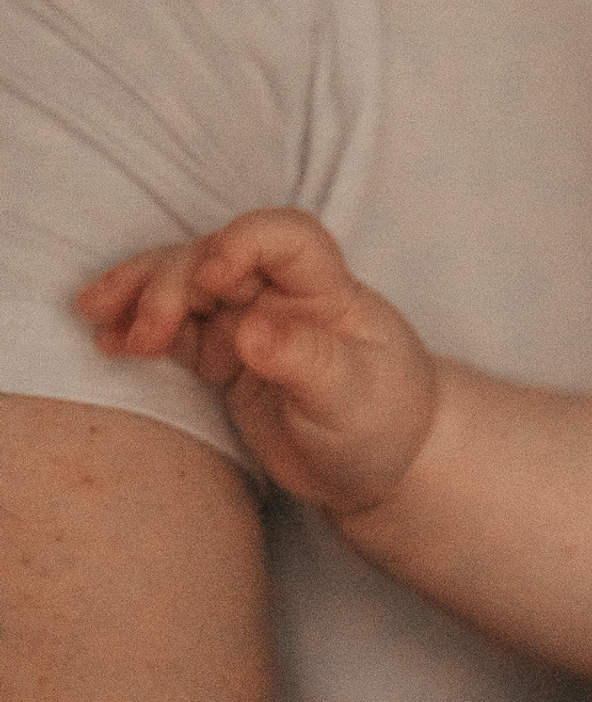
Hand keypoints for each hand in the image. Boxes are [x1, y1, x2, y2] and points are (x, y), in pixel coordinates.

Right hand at [79, 207, 435, 515]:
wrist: (378, 464)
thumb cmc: (382, 423)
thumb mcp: (352, 400)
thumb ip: (305, 360)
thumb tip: (250, 331)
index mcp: (327, 290)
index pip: (285, 237)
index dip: (241, 243)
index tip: (211, 280)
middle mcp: (282, 293)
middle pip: (213, 258)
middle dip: (170, 284)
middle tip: (145, 334)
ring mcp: (246, 319)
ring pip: (181, 285)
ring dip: (138, 295)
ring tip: (99, 320)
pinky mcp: (221, 353)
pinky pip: (171, 329)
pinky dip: (136, 329)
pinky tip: (109, 342)